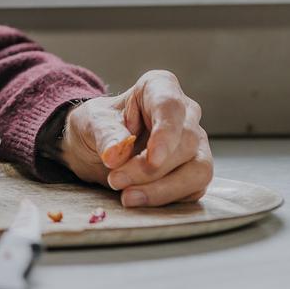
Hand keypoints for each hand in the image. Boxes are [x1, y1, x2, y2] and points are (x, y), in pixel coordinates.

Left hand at [58, 70, 212, 207]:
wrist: (95, 147)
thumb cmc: (98, 126)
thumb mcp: (92, 123)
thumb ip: (105, 134)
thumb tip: (114, 154)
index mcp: (160, 88)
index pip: (171, 106)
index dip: (166, 133)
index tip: (153, 158)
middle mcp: (185, 114)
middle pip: (184, 142)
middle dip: (150, 168)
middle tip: (116, 180)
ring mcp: (194, 144)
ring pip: (197, 169)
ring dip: (162, 189)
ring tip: (127, 197)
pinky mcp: (194, 173)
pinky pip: (192, 189)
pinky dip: (165, 198)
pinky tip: (139, 199)